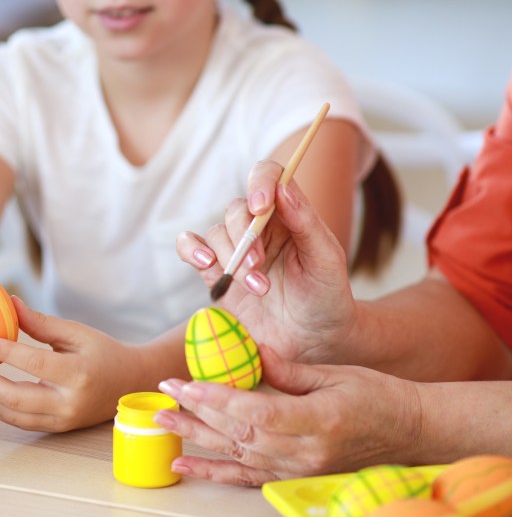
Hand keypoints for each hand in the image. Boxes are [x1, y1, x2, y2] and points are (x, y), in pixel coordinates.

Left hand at [0, 296, 147, 431]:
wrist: (132, 383)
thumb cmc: (104, 352)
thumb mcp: (76, 332)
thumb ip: (40, 323)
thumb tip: (9, 303)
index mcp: (78, 374)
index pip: (34, 364)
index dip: (5, 352)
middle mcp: (70, 402)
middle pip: (16, 398)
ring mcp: (63, 419)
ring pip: (14, 415)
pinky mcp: (58, 427)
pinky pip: (22, 421)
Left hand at [152, 346, 423, 486]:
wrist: (409, 433)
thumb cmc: (377, 396)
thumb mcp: (335, 374)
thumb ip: (287, 370)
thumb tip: (248, 351)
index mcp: (319, 421)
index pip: (257, 412)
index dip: (217, 400)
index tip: (185, 383)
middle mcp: (305, 453)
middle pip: (239, 433)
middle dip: (196, 411)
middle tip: (162, 392)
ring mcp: (298, 470)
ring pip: (236, 453)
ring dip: (195, 436)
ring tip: (161, 420)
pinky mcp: (293, 478)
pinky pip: (245, 477)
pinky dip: (212, 470)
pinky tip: (181, 464)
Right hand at [175, 160, 357, 362]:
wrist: (314, 339)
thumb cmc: (327, 294)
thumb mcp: (326, 259)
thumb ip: (306, 222)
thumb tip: (282, 188)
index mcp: (288, 214)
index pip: (269, 177)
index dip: (260, 182)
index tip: (260, 207)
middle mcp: (259, 227)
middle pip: (236, 210)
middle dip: (244, 237)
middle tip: (259, 266)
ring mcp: (234, 249)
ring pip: (215, 233)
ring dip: (231, 259)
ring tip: (257, 288)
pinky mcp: (215, 273)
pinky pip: (190, 248)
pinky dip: (191, 250)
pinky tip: (206, 264)